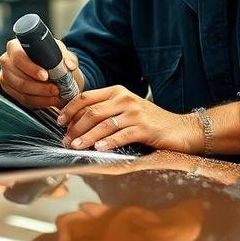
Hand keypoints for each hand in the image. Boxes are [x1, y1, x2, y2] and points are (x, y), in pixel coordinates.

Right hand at [0, 37, 85, 108]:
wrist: (45, 65)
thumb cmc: (49, 55)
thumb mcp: (59, 52)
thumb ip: (66, 57)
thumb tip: (69, 66)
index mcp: (14, 46)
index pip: (19, 58)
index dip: (32, 69)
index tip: (45, 76)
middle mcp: (6, 61)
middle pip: (19, 79)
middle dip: (40, 87)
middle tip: (56, 89)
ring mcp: (5, 77)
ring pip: (22, 91)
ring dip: (41, 96)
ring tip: (55, 96)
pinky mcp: (9, 89)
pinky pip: (22, 99)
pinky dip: (38, 102)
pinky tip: (49, 100)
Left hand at [58, 85, 199, 152]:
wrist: (180, 129)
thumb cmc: (150, 122)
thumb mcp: (126, 110)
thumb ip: (105, 111)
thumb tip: (76, 122)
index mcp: (117, 92)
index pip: (86, 97)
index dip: (70, 109)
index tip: (59, 122)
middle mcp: (125, 99)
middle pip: (92, 111)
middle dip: (75, 127)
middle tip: (65, 140)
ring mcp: (135, 113)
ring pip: (104, 124)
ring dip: (87, 137)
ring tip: (76, 146)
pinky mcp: (145, 128)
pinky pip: (121, 135)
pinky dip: (108, 142)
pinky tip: (98, 149)